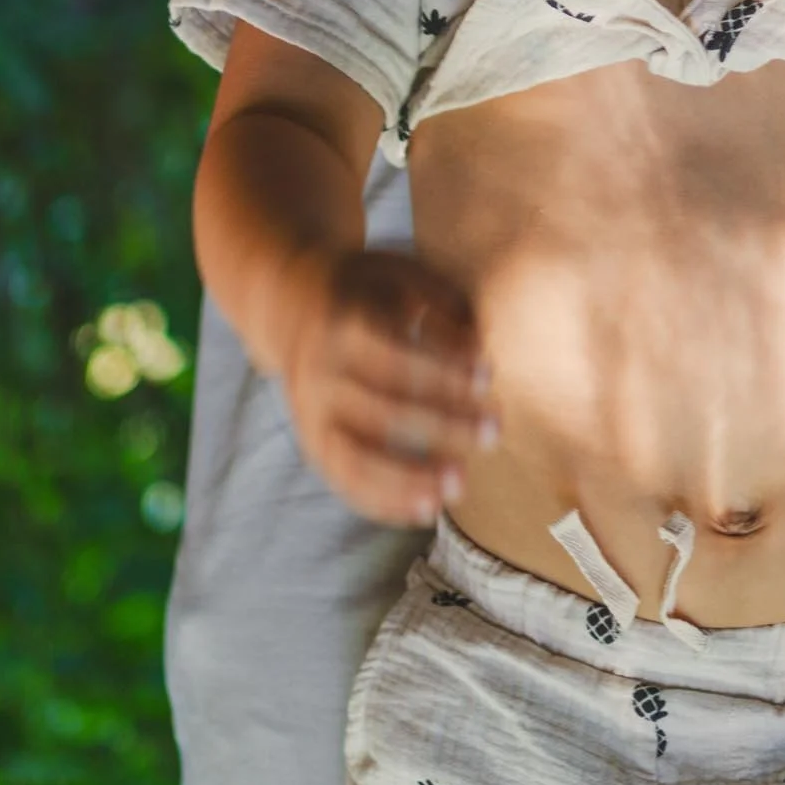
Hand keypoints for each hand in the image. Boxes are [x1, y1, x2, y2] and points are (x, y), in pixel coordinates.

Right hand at [278, 246, 494, 522]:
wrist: (289, 305)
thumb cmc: (366, 290)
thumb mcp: (400, 273)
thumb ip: (443, 303)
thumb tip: (479, 349)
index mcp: (340, 327)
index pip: (395, 357)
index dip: (442, 370)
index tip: (488, 375)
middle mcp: (319, 376)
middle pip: (382, 411)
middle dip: (442, 424)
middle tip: (495, 431)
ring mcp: (310, 416)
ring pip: (355, 458)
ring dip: (407, 479)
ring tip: (459, 488)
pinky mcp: (312, 444)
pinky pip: (344, 483)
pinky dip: (383, 503)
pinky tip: (427, 510)